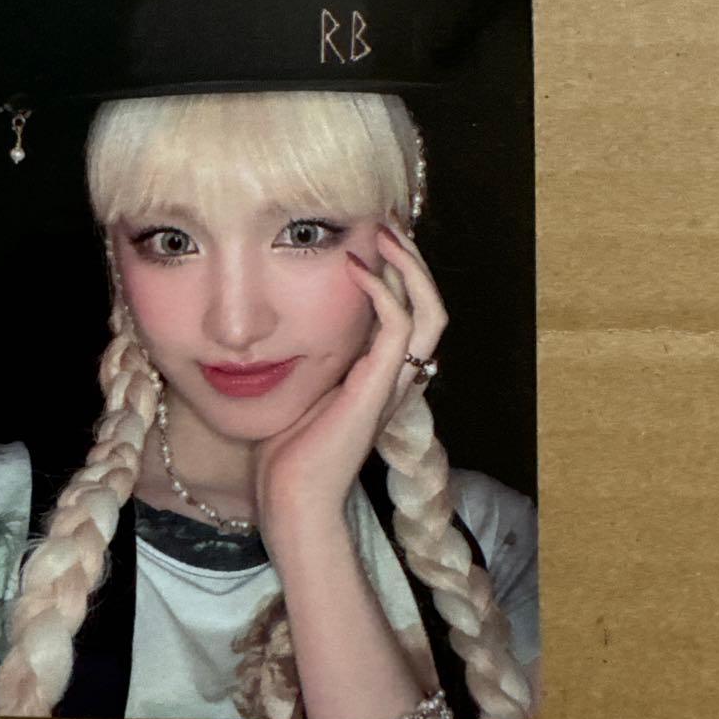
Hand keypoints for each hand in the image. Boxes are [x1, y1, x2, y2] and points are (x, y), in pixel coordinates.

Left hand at [254, 218, 448, 550]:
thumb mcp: (300, 390)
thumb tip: (285, 323)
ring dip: (410, 266)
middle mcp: (397, 377)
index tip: (374, 235)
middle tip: (388, 221)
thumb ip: (309, 358)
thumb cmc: (286, 450)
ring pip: (430, 312)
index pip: (411, 313)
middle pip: (432, 306)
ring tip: (384, 231)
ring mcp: (393, 383)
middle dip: (414, 259)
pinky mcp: (378, 387)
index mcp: (382, 376)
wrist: (290, 498)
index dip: (401, 272)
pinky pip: (399, 327)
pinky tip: (355, 268)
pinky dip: (383, 291)